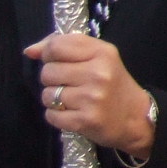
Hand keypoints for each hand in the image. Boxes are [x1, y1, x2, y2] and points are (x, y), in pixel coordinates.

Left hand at [26, 34, 152, 156]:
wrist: (137, 118)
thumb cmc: (113, 84)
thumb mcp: (99, 57)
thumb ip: (65, 48)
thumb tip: (30, 51)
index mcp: (102, 53)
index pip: (56, 46)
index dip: (49, 54)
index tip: (59, 62)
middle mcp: (98, 73)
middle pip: (48, 72)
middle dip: (53, 80)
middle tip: (71, 84)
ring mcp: (91, 98)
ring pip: (47, 95)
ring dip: (55, 99)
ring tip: (73, 100)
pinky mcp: (84, 121)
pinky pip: (51, 115)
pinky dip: (57, 116)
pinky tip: (73, 113)